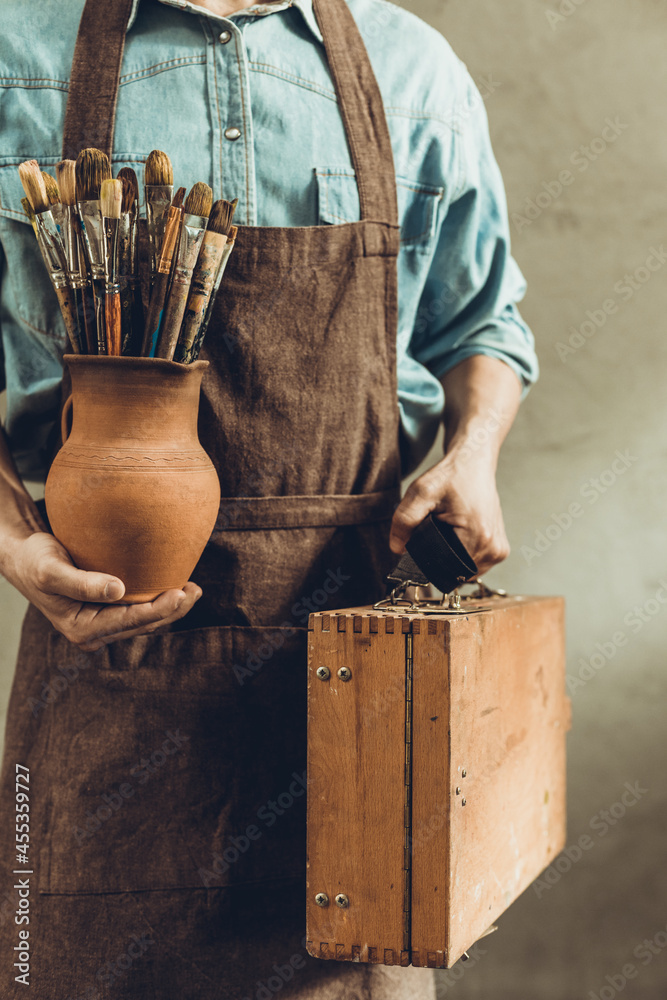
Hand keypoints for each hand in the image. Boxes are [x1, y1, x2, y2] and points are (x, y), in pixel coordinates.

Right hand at [6, 531, 201, 651]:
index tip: (180, 594)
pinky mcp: (107, 612)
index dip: (158, 610)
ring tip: (193, 589)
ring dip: (170, 607)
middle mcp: (94, 633)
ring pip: (145, 620)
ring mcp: (102, 624)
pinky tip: (174, 586)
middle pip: (143, 625)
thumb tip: (118, 590)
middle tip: (195, 590)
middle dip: (172, 610)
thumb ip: (82, 582)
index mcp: (82, 629)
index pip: (130, 622)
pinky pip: (138, 610)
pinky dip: (158, 600)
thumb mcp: (51, 569)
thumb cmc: (35, 561)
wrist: (25, 558)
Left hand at [389, 449, 509, 576]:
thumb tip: (396, 549)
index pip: (445, 570)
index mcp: (478, 536)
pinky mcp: (499, 549)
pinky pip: (475, 565)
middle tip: (435, 530)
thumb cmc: (451, 476)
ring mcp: (498, 550)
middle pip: (455, 573)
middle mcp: (493, 547)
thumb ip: (404, 520)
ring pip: (465, 572)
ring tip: (448, 530)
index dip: (427, 562)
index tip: (420, 544)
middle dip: (439, 560)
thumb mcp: (420, 492)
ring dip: (451, 558)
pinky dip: (462, 555)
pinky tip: (458, 535)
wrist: (473, 464)